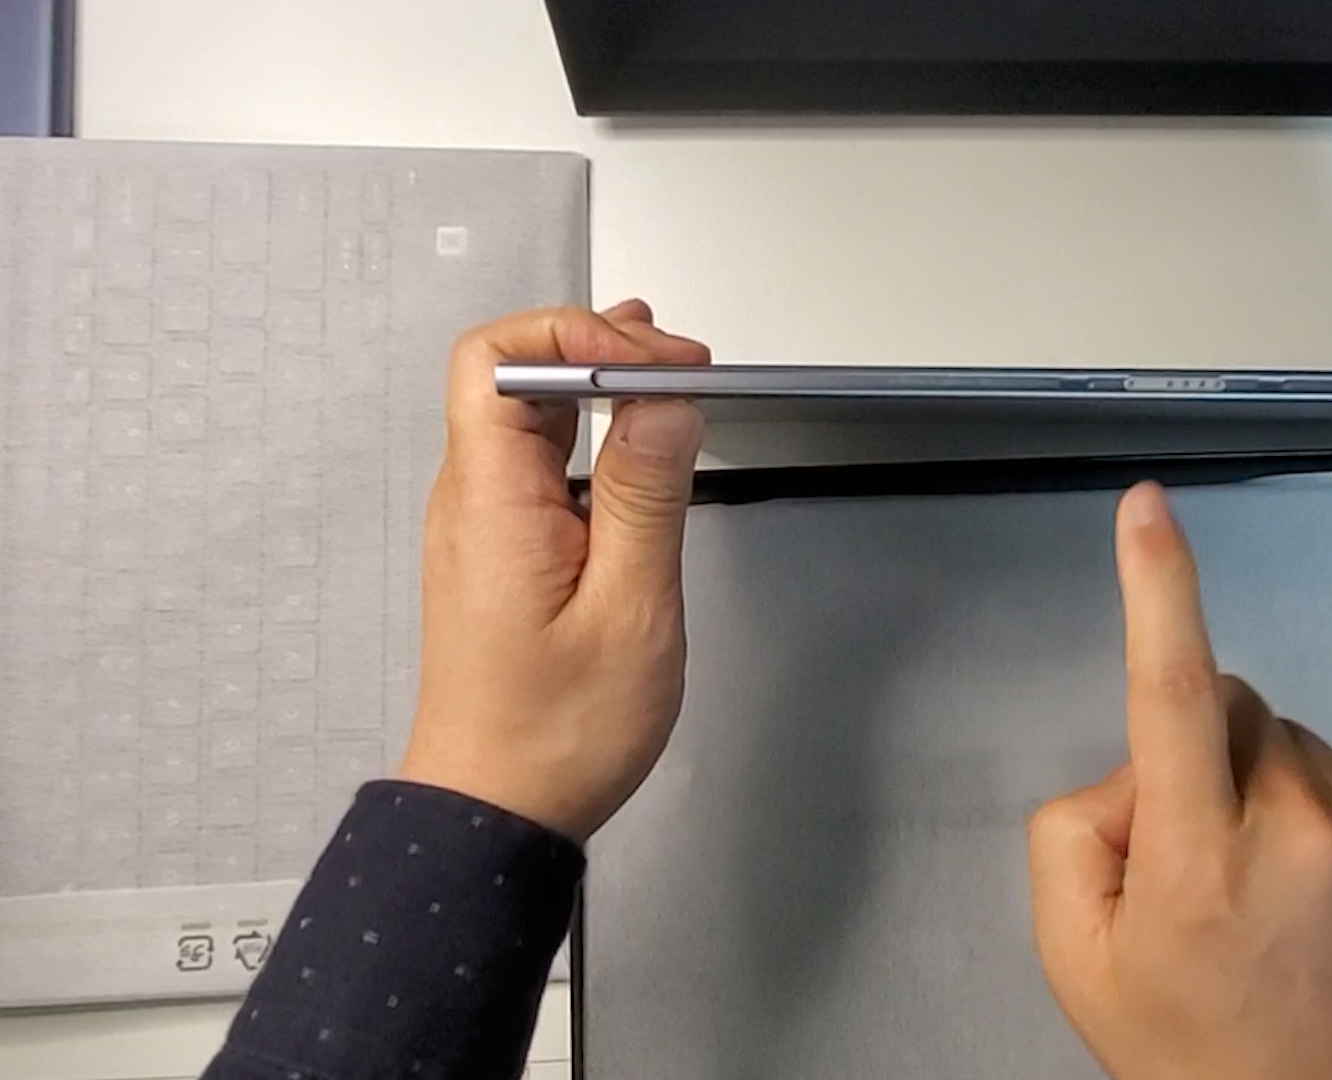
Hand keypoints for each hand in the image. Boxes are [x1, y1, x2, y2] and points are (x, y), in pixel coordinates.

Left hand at [397, 301, 710, 841]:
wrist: (497, 809)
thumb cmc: (554, 733)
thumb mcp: (629, 613)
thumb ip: (646, 496)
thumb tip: (664, 403)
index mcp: (491, 504)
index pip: (500, 358)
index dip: (584, 336)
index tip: (664, 369)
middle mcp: (471, 500)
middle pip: (512, 369)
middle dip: (601, 347)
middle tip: (681, 368)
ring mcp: (483, 522)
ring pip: (527, 409)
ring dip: (598, 382)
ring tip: (670, 378)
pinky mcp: (503, 546)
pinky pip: (535, 456)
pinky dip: (590, 427)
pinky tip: (637, 434)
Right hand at [1027, 483, 1331, 1079]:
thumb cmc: (1204, 1057)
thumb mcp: (1080, 959)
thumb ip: (1073, 834)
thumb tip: (1134, 769)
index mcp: (1200, 861)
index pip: (1169, 693)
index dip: (1157, 587)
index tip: (1147, 511)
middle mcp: (1301, 837)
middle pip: (1232, 706)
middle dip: (1201, 753)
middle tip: (1197, 857)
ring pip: (1296, 742)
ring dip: (1269, 786)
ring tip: (1268, 891)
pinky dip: (1328, 810)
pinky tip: (1319, 892)